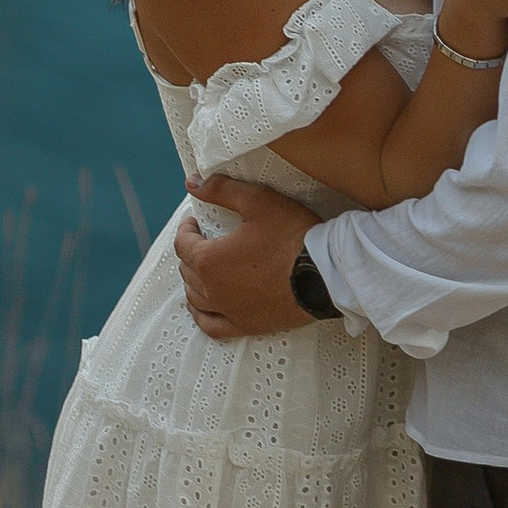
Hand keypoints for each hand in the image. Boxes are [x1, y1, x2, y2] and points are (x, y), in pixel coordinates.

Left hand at [174, 175, 317, 339]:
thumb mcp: (259, 202)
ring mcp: (228, 310)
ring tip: (202, 269)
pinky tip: (202, 307)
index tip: (194, 221)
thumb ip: (222, 190)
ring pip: (195, 297)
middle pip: (188, 271)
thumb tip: (192, 182)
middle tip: (203, 240)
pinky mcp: (245, 325)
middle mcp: (212, 289)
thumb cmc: (292, 236)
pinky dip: (201, 315)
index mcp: (210, 259)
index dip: (186, 229)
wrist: (324, 274)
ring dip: (193, 280)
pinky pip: (211, 325)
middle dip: (191, 252)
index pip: (183, 244)